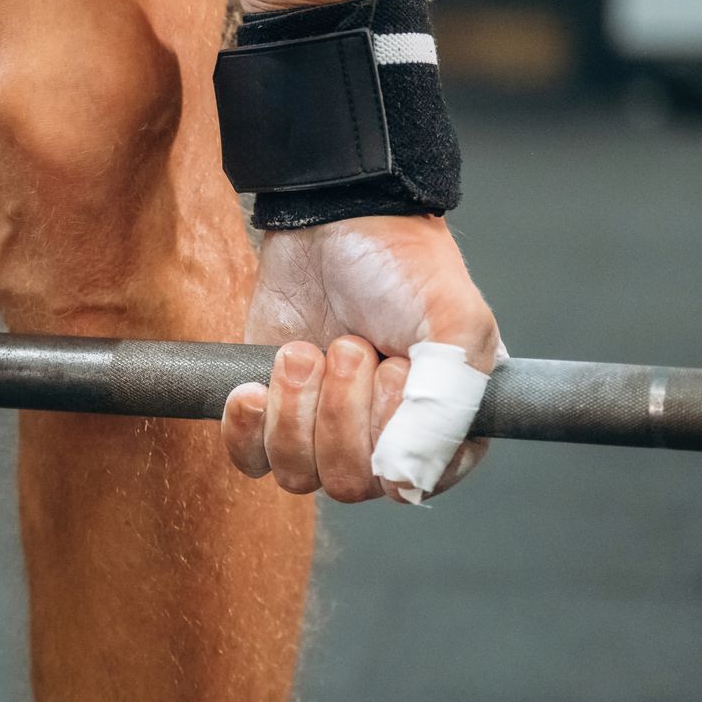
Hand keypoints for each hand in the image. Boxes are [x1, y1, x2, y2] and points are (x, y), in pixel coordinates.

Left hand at [221, 214, 500, 503]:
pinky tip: (254, 386)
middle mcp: (387, 439)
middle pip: (350, 483)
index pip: (410, 482)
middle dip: (340, 410)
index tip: (393, 368)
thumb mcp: (453, 323)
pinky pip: (251, 462)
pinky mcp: (274, 414)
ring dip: (295, 409)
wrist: (331, 219)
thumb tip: (404, 482)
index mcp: (445, 428)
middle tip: (349, 346)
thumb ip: (445, 405)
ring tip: (304, 351)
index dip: (390, 433)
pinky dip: (248, 429)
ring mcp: (326, 429)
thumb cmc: (404, 266)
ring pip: (299, 475)